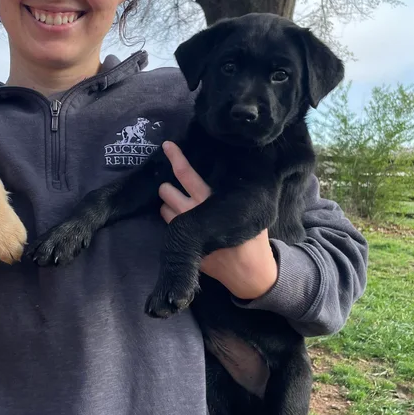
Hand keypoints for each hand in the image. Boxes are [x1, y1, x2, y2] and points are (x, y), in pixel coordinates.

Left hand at [158, 141, 277, 300]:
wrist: (246, 269)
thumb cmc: (250, 235)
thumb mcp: (245, 208)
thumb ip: (232, 191)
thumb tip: (230, 172)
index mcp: (210, 199)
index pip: (186, 174)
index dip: (175, 158)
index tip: (166, 145)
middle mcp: (193, 211)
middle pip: (166, 190)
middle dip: (167, 187)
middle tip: (175, 189)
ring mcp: (185, 228)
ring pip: (163, 207)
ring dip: (168, 204)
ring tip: (182, 206)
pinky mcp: (182, 242)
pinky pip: (167, 225)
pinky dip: (171, 219)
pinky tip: (182, 221)